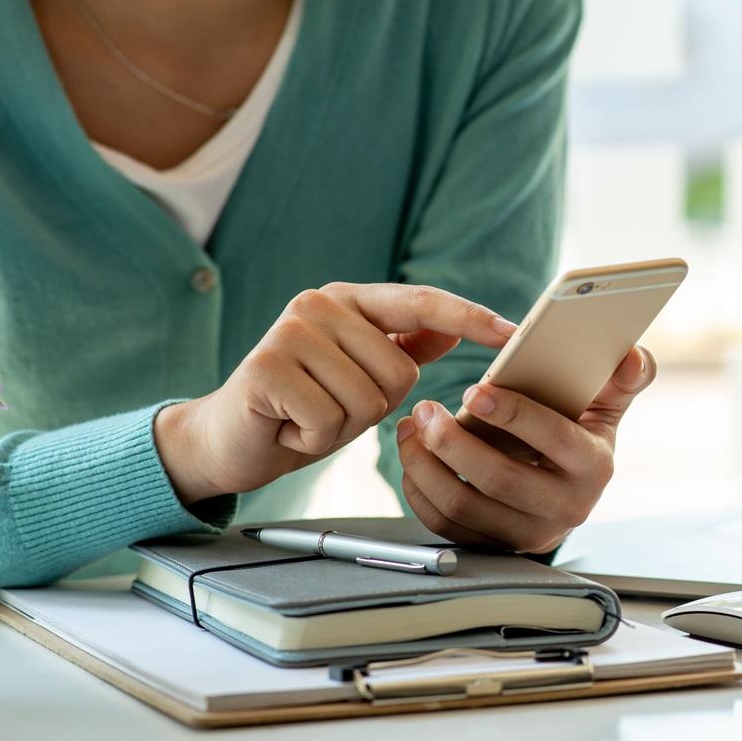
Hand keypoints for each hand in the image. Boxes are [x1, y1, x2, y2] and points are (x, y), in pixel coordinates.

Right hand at [156, 282, 515, 504]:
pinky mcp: (267, 367)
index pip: (422, 302)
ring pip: (368, 400)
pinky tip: (287, 427)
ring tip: (305, 416)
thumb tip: (451, 326)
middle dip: (372, 408)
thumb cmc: (302, 407)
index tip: (513, 333)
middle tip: (328, 406)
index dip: (470, 317)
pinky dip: (313, 439)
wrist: (228, 439)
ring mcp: (291, 331)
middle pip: (400, 374)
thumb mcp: (360, 376)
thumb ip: (402, 348)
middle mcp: (319, 304)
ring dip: (341, 427)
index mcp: (350, 300)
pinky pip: (330, 420)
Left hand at [395, 346, 656, 553]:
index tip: (475, 389)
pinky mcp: (495, 546)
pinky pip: (446, 526)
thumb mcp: (607, 408)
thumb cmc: (579, 436)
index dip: (512, 414)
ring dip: (426, 465)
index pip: (554, 438)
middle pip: (498, 479)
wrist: (567, 491)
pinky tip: (414, 458)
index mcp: (594, 466)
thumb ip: (623, 378)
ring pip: (463, 506)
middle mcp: (566, 507)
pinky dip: (420, 491)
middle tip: (426, 409)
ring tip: (412, 428)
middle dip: (453, 442)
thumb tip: (632, 357)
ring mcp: (528, 533)